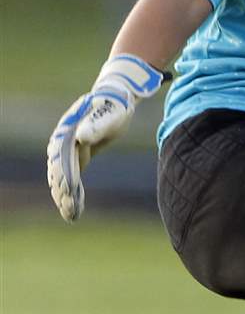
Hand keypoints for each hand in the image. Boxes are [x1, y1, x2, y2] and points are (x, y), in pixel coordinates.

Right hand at [46, 54, 166, 221]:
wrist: (116, 98)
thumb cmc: (114, 105)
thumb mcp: (110, 114)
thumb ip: (97, 125)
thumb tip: (82, 137)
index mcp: (67, 131)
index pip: (62, 157)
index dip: (64, 175)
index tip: (68, 192)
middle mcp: (63, 141)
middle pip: (59, 170)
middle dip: (63, 192)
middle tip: (70, 212)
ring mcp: (68, 149)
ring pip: (63, 176)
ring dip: (65, 196)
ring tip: (71, 215)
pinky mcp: (79, 154)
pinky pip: (73, 175)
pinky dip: (73, 191)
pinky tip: (75, 207)